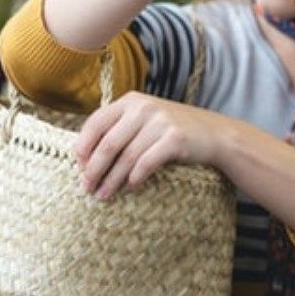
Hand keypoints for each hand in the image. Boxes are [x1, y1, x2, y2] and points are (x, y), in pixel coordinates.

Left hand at [74, 92, 225, 199]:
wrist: (214, 134)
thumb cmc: (173, 131)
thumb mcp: (145, 120)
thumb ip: (119, 128)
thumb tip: (85, 157)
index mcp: (130, 101)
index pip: (95, 123)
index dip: (83, 148)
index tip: (79, 168)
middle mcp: (143, 107)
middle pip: (108, 143)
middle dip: (94, 169)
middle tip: (86, 188)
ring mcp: (160, 122)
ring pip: (126, 157)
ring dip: (112, 180)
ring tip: (104, 194)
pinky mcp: (175, 139)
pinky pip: (146, 163)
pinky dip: (134, 178)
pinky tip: (130, 187)